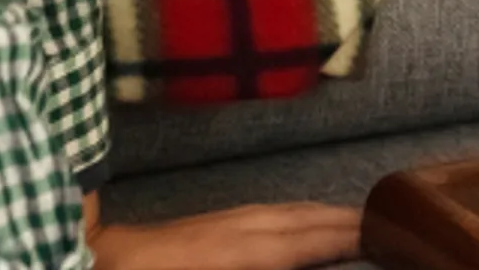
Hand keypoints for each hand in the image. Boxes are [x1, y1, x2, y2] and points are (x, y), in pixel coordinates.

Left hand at [90, 200, 363, 269]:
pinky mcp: (203, 223)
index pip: (300, 244)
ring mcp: (216, 221)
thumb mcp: (205, 265)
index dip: (342, 239)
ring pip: (284, 213)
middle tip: (390, 225)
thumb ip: (258, 252)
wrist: (89, 261)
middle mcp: (231, 230)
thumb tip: (287, 251)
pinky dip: (297, 214)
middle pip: (300, 222)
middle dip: (345, 222)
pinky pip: (265, 213)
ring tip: (358, 221)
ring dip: (324, 215)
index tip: (382, 234)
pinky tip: (301, 219)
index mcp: (229, 253)